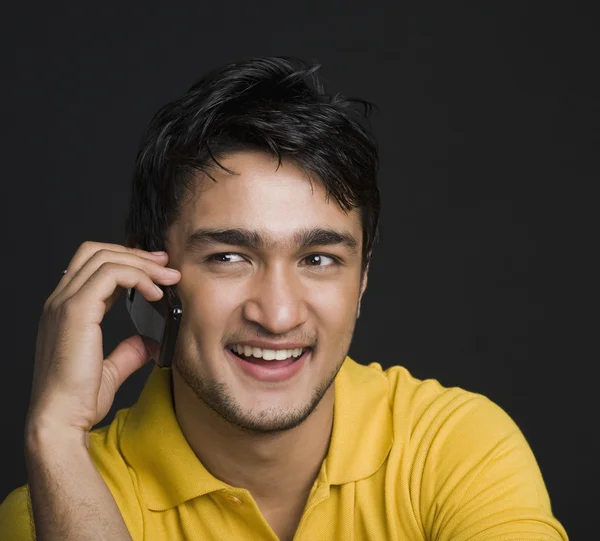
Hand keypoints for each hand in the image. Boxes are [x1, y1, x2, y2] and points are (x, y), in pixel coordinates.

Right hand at [26, 242, 180, 440]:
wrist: (60, 421)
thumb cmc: (77, 401)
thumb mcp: (109, 370)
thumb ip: (127, 352)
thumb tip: (148, 343)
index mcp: (65, 311)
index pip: (93, 266)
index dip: (127, 261)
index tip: (156, 270)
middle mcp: (60, 302)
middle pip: (97, 252)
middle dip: (136, 254)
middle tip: (166, 265)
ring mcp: (64, 304)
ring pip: (104, 257)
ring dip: (142, 264)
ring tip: (168, 278)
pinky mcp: (76, 311)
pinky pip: (110, 275)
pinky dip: (138, 277)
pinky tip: (155, 293)